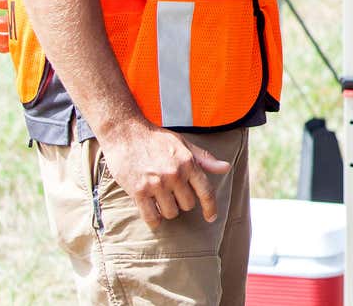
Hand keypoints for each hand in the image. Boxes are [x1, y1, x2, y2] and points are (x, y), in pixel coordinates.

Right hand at [99, 123, 230, 228]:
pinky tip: (152, 214)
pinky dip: (153, 220)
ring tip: (160, 199)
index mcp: (189, 163)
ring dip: (167, 210)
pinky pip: (151, 217)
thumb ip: (204, 159)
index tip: (211, 218)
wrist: (126, 133)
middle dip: (181, 202)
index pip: (206, 192)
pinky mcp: (138, 191)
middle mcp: (175, 175)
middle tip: (172, 193)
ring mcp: (157, 184)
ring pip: (171, 213)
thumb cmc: (156, 139)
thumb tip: (226, 168)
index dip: (211, 208)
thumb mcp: (184, 144)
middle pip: (187, 205)